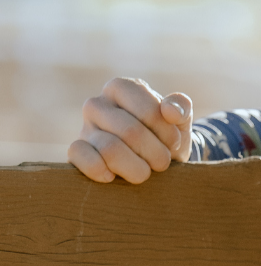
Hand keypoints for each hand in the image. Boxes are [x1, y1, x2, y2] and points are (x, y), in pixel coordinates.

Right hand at [68, 77, 192, 183]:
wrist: (153, 162)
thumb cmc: (165, 137)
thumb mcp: (180, 121)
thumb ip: (181, 107)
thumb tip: (170, 111)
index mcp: (122, 88)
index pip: (148, 110)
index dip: (167, 133)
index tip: (173, 142)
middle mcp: (97, 104)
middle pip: (131, 132)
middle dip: (156, 154)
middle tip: (164, 162)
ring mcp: (84, 127)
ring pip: (110, 150)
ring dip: (138, 169)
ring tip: (146, 172)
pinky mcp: (75, 151)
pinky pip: (82, 158)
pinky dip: (102, 172)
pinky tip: (114, 177)